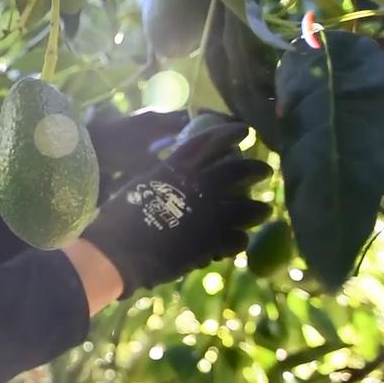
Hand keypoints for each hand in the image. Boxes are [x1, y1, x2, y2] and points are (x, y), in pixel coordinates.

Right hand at [80, 122, 271, 298]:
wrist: (118, 252)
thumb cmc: (120, 217)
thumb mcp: (143, 185)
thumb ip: (165, 177)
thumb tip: (178, 172)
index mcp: (177, 169)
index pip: (209, 142)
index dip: (230, 133)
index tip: (245, 130)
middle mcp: (198, 188)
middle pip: (238, 172)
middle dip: (255, 169)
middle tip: (265, 171)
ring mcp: (208, 216)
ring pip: (247, 209)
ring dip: (257, 209)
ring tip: (264, 210)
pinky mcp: (211, 244)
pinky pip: (237, 239)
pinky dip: (239, 239)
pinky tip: (238, 240)